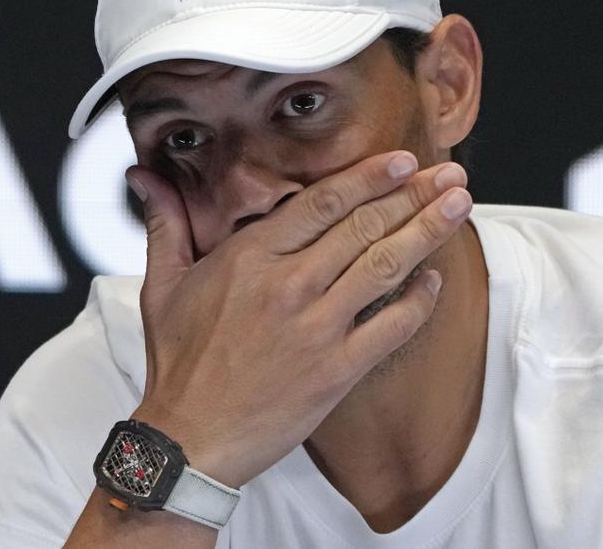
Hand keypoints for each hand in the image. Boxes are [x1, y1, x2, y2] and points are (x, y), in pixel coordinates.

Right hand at [124, 151, 471, 487]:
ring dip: (428, 233)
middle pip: (365, 226)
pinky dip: (419, 302)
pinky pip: (391, 329)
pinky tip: (435, 280)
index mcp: (250, 258)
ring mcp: (317, 329)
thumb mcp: (161, 286)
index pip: (323, 202)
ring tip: (459, 208)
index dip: (370, 177)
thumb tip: (143, 176)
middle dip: (415, 195)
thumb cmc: (177, 363)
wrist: (189, 441)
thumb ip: (165, 223)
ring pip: (385, 267)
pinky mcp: (336, 371)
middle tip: (451, 174)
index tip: (404, 161)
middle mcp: (289, 286)